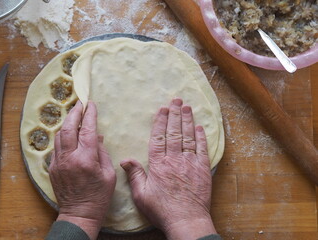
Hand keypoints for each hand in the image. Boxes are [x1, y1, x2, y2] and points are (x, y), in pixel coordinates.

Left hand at [49, 101, 115, 239]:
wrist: (79, 214)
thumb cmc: (98, 196)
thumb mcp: (108, 174)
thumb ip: (102, 152)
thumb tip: (97, 136)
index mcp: (86, 159)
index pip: (87, 129)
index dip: (89, 114)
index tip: (91, 104)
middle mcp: (69, 158)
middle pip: (67, 128)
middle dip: (74, 112)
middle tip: (79, 104)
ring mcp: (58, 163)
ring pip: (58, 136)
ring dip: (66, 123)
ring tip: (73, 115)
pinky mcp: (52, 168)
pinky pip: (56, 147)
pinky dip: (62, 137)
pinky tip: (68, 134)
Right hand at [120, 98, 215, 239]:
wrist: (186, 220)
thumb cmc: (162, 210)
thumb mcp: (141, 195)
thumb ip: (135, 175)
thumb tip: (125, 159)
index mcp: (158, 164)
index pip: (158, 138)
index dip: (160, 122)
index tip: (162, 109)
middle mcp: (175, 160)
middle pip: (174, 133)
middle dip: (175, 115)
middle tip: (176, 100)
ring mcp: (190, 163)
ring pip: (188, 137)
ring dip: (188, 121)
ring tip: (187, 107)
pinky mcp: (203, 170)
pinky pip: (202, 150)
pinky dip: (201, 137)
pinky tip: (200, 127)